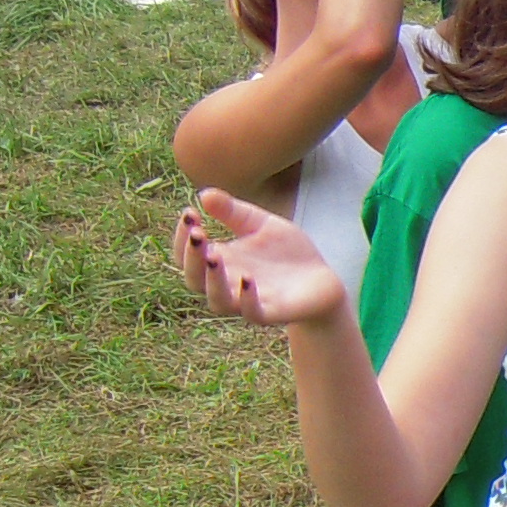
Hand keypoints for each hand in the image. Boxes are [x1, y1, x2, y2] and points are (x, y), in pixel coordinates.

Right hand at [172, 192, 346, 329]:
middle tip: (197, 233)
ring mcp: (247, 301)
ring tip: (213, 255)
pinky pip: (252, 312)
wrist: (324, 280)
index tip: (190, 213)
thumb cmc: (287, 253)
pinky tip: (247, 278)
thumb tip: (204, 194)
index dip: (182, 236)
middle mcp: (228, 284)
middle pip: (194, 279)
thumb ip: (233, 212)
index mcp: (221, 261)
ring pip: (217, 300)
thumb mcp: (261, 224)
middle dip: (191, 257)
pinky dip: (246, 298)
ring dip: (212, 279)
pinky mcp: (271, 313)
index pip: (187, 254)